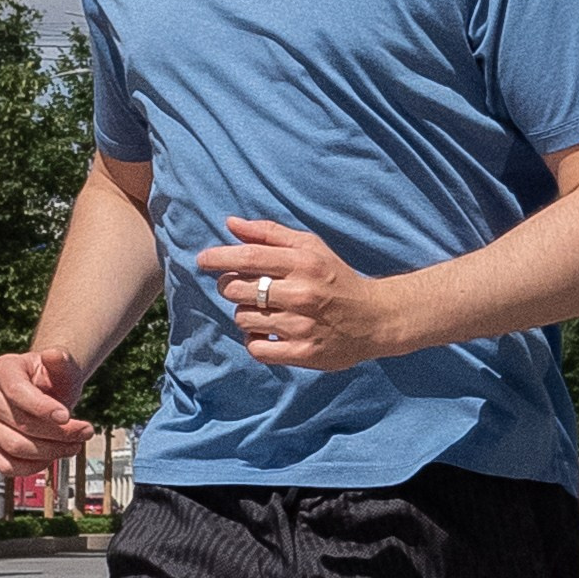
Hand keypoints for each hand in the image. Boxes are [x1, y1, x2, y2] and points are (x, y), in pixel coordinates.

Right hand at [0, 345, 92, 472]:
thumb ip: (62, 361)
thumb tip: (55, 355)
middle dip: (59, 433)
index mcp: (2, 369)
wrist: (45, 394)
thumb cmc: (53, 380)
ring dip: (51, 451)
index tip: (67, 416)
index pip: (17, 392)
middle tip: (85, 431)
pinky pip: (7, 466)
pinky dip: (34, 466)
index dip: (43, 408)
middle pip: (20, 424)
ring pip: (15, 448)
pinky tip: (53, 456)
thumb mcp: (62, 368)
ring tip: (74, 444)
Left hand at [196, 218, 397, 371]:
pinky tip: (266, 333)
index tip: (203, 260)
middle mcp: (302, 294)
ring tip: (263, 310)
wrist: (375, 318)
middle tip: (240, 287)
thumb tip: (230, 224)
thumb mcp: (310, 247)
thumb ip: (269, 234)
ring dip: (245, 314)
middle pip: (238, 290)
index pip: (249, 257)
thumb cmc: (336, 278)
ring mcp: (302, 326)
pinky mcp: (304, 353)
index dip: (219, 257)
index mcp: (304, 263)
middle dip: (230, 287)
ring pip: (244, 319)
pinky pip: (257, 348)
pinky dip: (254, 341)